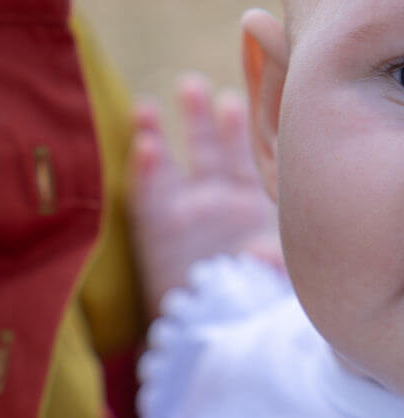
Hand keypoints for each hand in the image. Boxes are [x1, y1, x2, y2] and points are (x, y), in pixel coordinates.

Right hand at [131, 73, 281, 317]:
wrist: (212, 330)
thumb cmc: (252, 296)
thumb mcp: (274, 273)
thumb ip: (271, 259)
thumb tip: (262, 254)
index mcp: (251, 198)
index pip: (245, 153)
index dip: (239, 128)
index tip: (235, 103)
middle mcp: (215, 198)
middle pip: (207, 147)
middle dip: (198, 115)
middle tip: (191, 86)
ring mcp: (183, 212)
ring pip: (170, 164)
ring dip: (157, 133)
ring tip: (147, 107)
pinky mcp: (156, 233)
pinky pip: (147, 198)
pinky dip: (144, 174)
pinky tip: (143, 150)